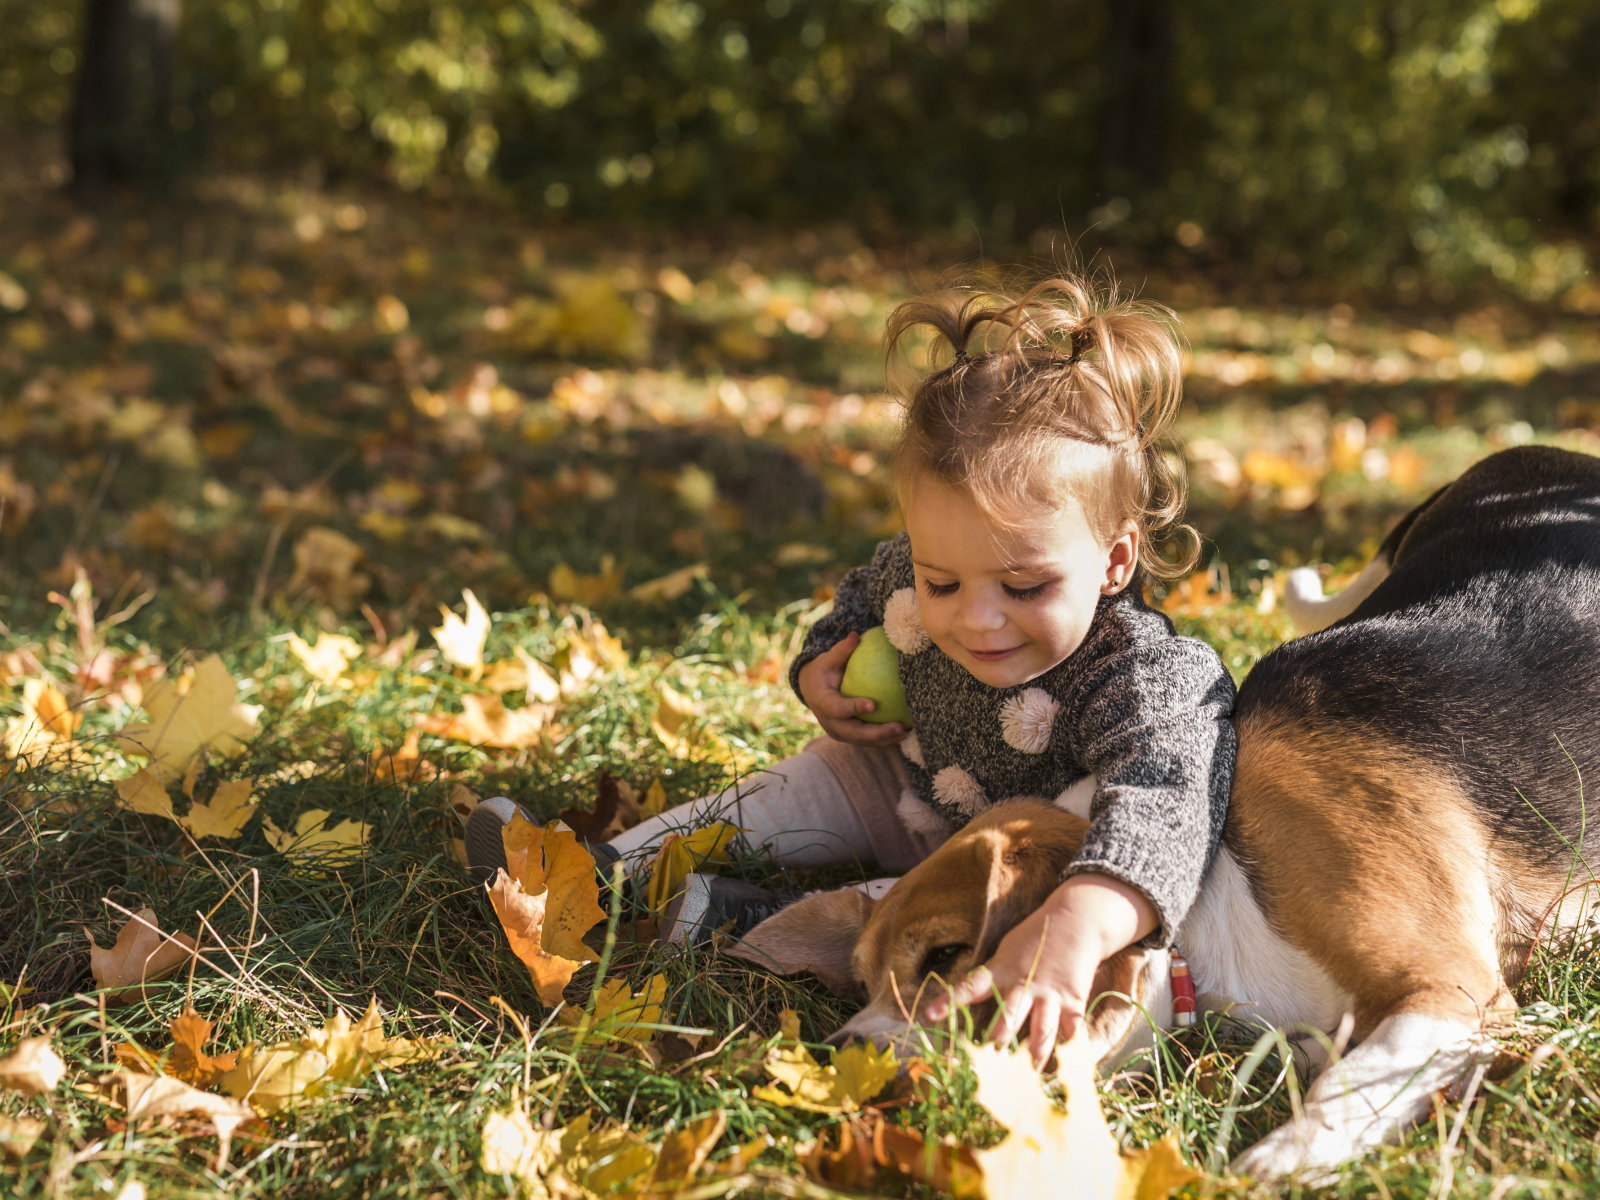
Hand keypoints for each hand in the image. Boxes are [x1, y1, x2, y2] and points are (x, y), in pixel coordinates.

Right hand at [796, 632, 907, 745]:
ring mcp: (838, 732)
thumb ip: (841, 650)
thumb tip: (855, 635)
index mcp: (823, 702)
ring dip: (884, 739)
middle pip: (853, 732)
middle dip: (877, 733)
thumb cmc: (823, 671)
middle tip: (899, 727)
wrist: (811, 690)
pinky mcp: (847, 737)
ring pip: (862, 740)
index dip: (854, 708)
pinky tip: (904, 733)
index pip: (838, 708)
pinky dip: (883, 739)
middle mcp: (829, 722)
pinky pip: (866, 740)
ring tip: (905, 732)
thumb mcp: (828, 659)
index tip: (873, 704)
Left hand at [924, 874, 1156, 1064]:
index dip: (949, 1000)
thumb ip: (992, 977)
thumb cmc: (1034, 936)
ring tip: (1027, 1079)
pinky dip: (1070, 1053)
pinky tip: (1069, 1071)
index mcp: (1001, 970)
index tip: (930, 1014)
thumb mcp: (1006, 951)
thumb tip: (972, 1001)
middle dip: (996, 1046)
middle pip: (1006, 1019)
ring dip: (1033, 1058)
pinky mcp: (1072, 1001)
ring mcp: (1048, 995)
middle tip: (987, 1069)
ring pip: (1039, 1032)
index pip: (970, 986)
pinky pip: (1071, 1032)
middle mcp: (1023, 985)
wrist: (1077, 920)